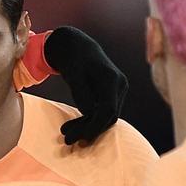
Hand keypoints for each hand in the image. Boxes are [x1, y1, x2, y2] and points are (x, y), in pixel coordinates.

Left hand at [43, 26, 128, 144]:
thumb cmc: (73, 57)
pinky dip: (88, 121)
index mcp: (112, 79)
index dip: (95, 127)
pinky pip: (102, 112)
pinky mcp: (111, 95)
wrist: (77, 46)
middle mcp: (119, 85)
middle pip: (108, 116)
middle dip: (88, 130)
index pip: (108, 110)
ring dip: (87, 128)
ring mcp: (117, 90)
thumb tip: (88, 112)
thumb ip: (81, 92)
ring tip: (66, 134)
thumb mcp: (73, 73)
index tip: (79, 139)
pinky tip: (72, 127)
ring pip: (106, 117)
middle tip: (67, 139)